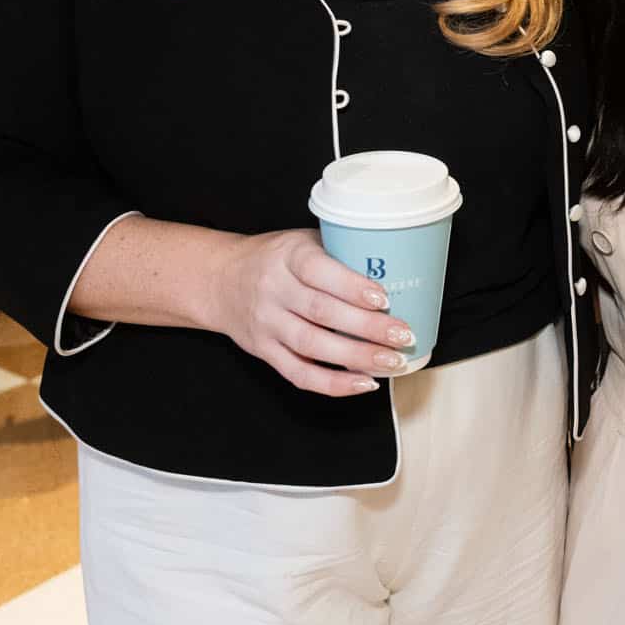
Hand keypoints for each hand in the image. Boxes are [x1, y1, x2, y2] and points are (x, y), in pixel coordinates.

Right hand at [207, 229, 414, 396]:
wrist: (222, 279)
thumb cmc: (276, 258)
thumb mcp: (302, 241)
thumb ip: (338, 254)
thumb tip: (395, 272)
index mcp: (287, 256)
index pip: (318, 270)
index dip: (351, 286)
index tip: (384, 297)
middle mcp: (274, 290)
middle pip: (322, 312)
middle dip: (367, 328)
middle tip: (402, 335)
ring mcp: (267, 324)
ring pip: (313, 345)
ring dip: (357, 358)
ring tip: (392, 361)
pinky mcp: (264, 351)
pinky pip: (300, 374)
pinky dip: (334, 383)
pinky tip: (363, 383)